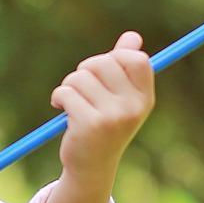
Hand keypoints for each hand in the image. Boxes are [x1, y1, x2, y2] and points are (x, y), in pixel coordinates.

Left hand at [49, 30, 155, 180]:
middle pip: (103, 63)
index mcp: (144, 98)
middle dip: (85, 70)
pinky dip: (59, 98)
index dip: (117, 57)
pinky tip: (62, 110)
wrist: (91, 166)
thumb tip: (132, 36)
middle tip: (81, 87)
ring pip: (80, 77)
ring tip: (72, 102)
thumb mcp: (120, 97)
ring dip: (69, 85)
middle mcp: (132, 107)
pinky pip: (66, 92)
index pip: (137, 59)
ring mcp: (112, 117)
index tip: (104, 70)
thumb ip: (125, 66)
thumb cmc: (105, 125)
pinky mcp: (89, 124)